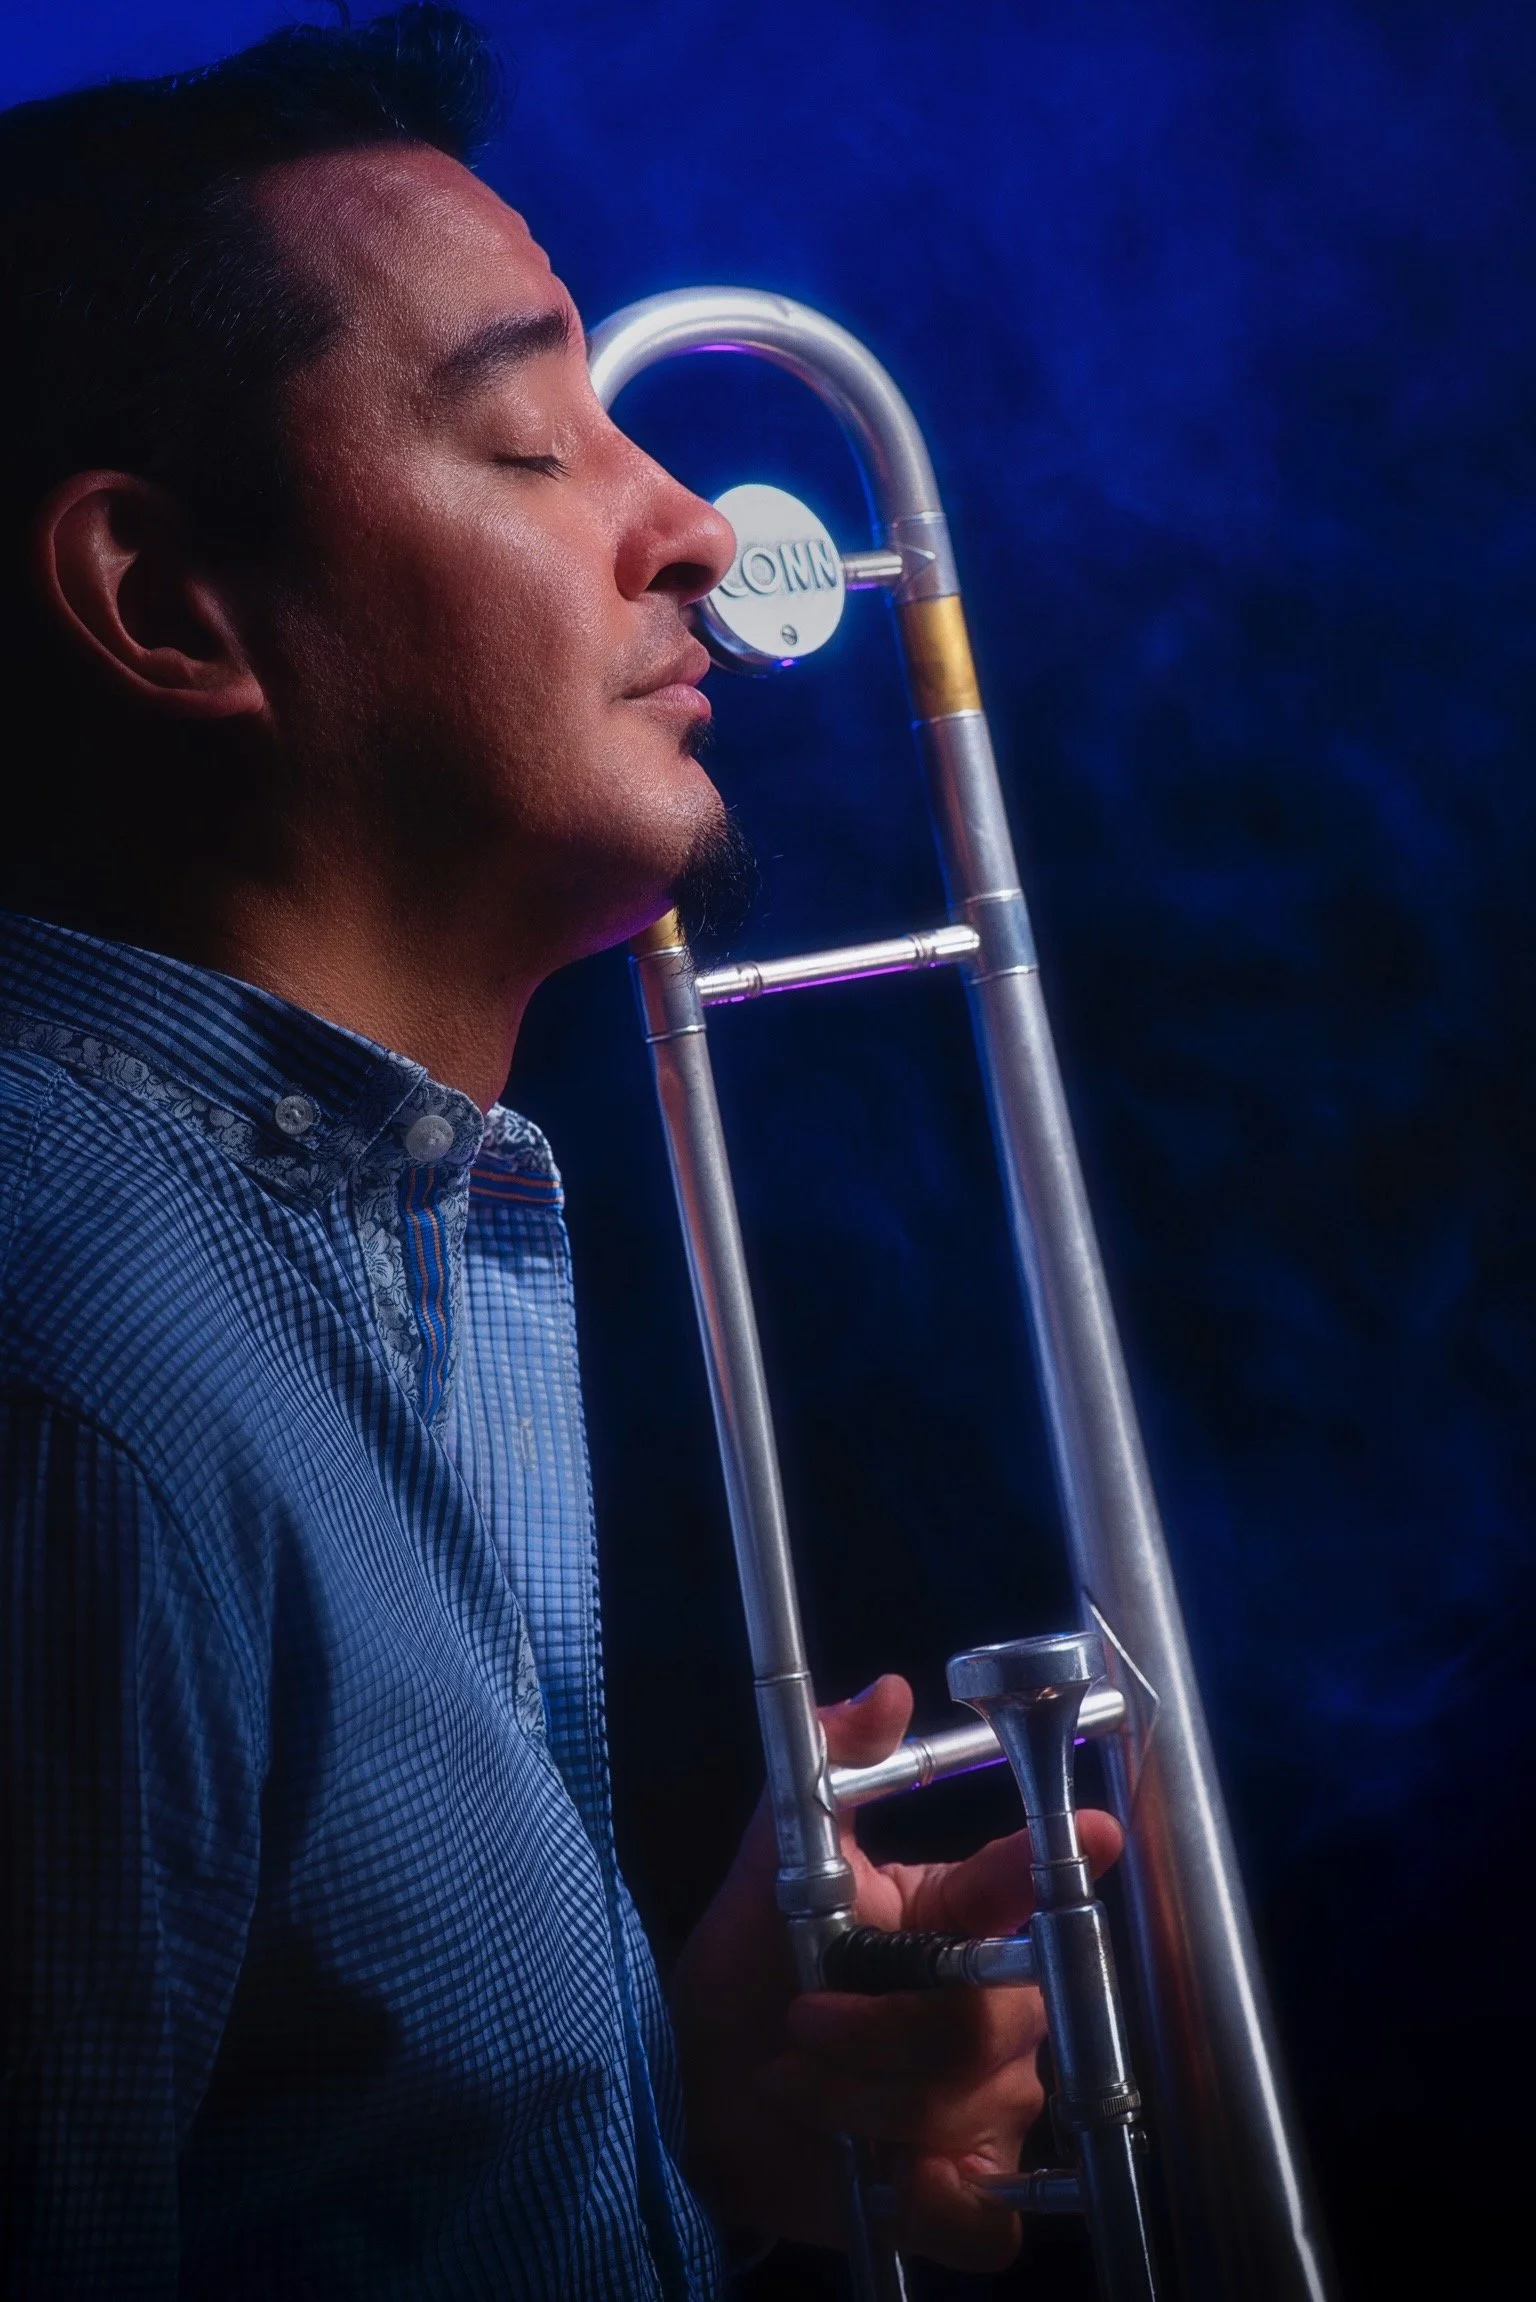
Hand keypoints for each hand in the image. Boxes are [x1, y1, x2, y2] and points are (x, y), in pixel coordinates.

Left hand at [669, 1674, 1122, 2272]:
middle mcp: (990, 2011)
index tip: (1097, 1830)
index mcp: (954, 1922)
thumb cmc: (749, 1972)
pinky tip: (880, 2174)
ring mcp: (987, 2106)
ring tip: (794, 2078)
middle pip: (993, 2019)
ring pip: (977, 2108)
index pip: (1026, 1883)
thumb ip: (822, 1772)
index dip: (1068, 1854)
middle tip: (802, 2017)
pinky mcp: (964, 2194)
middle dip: (885, 2025)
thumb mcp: (772, 1868)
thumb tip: (883, 1690)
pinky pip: (989, 2216)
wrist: (698, 2092)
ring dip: (866, 2099)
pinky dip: (932, 2201)